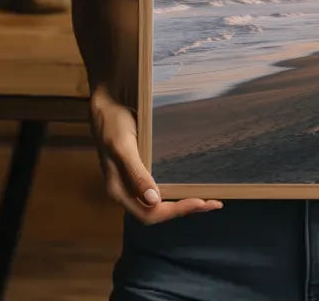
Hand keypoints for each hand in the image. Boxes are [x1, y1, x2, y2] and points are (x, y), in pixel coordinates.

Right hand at [88, 84, 222, 224]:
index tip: (200, 202)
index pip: (150, 214)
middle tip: (214, 203)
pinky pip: (158, 188)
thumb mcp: (123, 147)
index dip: (176, 211)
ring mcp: (131, 181)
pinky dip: (175, 191)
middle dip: (185, 209)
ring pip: (158, 203)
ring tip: (208, 199)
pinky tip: (188, 185)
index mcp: (119, 190)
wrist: (105, 104)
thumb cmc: (113, 123)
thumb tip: (154, 200)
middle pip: (156, 212)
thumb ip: (136, 174)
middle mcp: (125, 191)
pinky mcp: (138, 170)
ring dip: (182, 203)